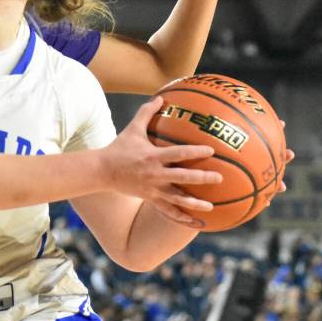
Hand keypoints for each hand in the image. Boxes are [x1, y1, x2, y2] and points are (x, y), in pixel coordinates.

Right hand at [102, 97, 219, 227]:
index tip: (211, 151)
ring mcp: (152, 189)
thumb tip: (161, 97)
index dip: (195, 152)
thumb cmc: (119, 148)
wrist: (102, 171)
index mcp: (153, 156)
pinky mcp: (150, 199)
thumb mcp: (132, 129)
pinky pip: (167, 211)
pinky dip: (181, 218)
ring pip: (176, 199)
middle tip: (219, 177)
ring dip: (194, 204)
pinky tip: (195, 223)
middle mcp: (154, 174)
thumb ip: (147, 113)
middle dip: (201, 178)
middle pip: (182, 178)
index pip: (178, 154)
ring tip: (210, 207)